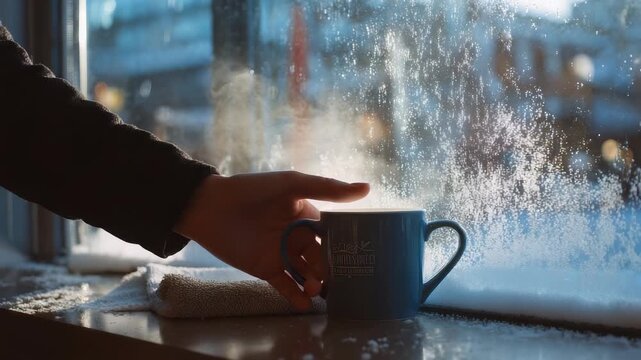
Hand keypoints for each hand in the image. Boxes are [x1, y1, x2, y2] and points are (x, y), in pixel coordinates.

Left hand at [174, 171, 369, 309]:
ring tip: (317, 289)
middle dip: (332, 269)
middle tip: (341, 279)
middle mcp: (298, 237)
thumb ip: (327, 189)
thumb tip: (366, 188)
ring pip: (307, 274)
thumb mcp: (292, 184)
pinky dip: (295, 296)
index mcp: (307, 216)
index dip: (347, 244)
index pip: (333, 234)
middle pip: (323, 258)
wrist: (210, 207)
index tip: (363, 253)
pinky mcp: (266, 269)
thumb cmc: (253, 190)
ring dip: (315, 284)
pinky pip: (286, 286)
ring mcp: (282, 254)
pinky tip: (304, 303)